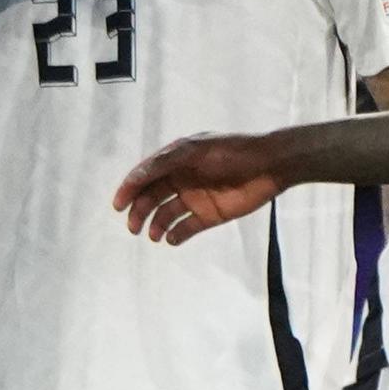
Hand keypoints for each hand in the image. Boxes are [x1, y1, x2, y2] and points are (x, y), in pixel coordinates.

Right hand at [113, 133, 285, 244]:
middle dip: (139, 211)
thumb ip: (166, 161)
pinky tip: (171, 239)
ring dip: (155, 225)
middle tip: (132, 227)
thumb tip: (137, 174)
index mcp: (176, 159)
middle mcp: (181, 179)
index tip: (118, 204)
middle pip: (151, 197)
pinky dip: (176, 235)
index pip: (145, 175)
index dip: (129, 189)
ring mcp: (195, 198)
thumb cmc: (232, 152)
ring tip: (153, 236)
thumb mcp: (196, 150)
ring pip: (165, 215)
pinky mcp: (209, 215)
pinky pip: (186, 228)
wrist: (270, 166)